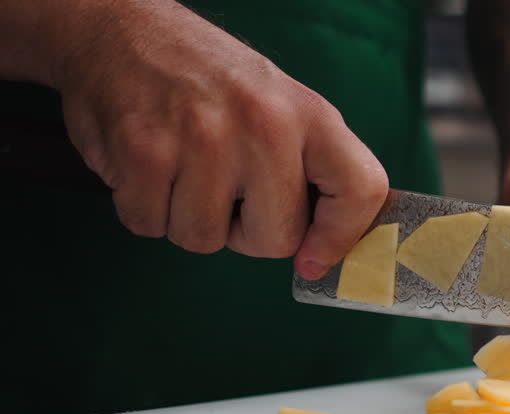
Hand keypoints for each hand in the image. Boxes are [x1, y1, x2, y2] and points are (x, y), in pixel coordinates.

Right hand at [54, 0, 387, 278]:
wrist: (121, 30)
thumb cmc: (210, 83)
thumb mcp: (283, 106)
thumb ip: (313, 169)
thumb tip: (329, 249)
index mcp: (311, 114)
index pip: (360, 189)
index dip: (341, 239)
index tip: (313, 260)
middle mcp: (265, 125)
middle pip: (275, 239)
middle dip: (246, 232)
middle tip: (226, 189)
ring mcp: (203, 138)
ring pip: (205, 239)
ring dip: (187, 217)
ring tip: (182, 166)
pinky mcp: (144, 152)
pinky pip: (150, 226)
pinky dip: (144, 208)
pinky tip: (149, 165)